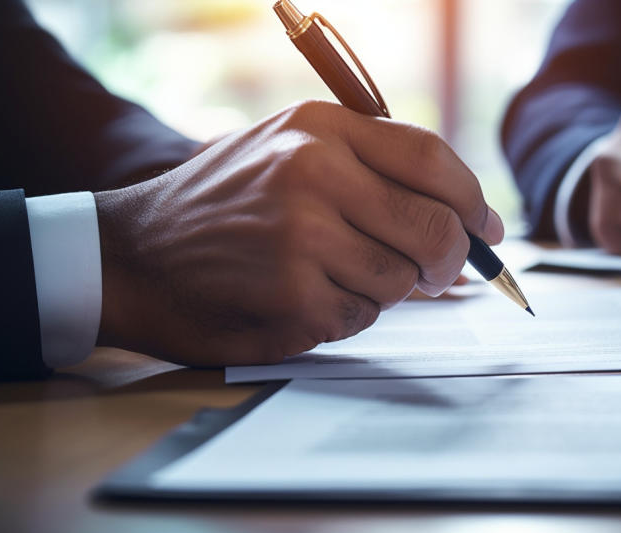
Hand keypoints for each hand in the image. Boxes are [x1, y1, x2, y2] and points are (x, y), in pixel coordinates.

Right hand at [94, 100, 503, 366]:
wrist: (131, 253)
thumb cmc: (219, 202)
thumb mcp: (283, 148)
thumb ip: (366, 165)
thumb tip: (459, 214)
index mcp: (319, 128)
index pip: (431, 159)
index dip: (473, 199)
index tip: (488, 228)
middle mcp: (315, 174)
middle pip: (434, 227)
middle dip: (450, 259)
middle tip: (438, 272)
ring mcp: (304, 239)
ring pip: (402, 281)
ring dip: (384, 289)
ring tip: (331, 274)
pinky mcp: (294, 298)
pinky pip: (361, 317)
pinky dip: (345, 314)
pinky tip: (299, 297)